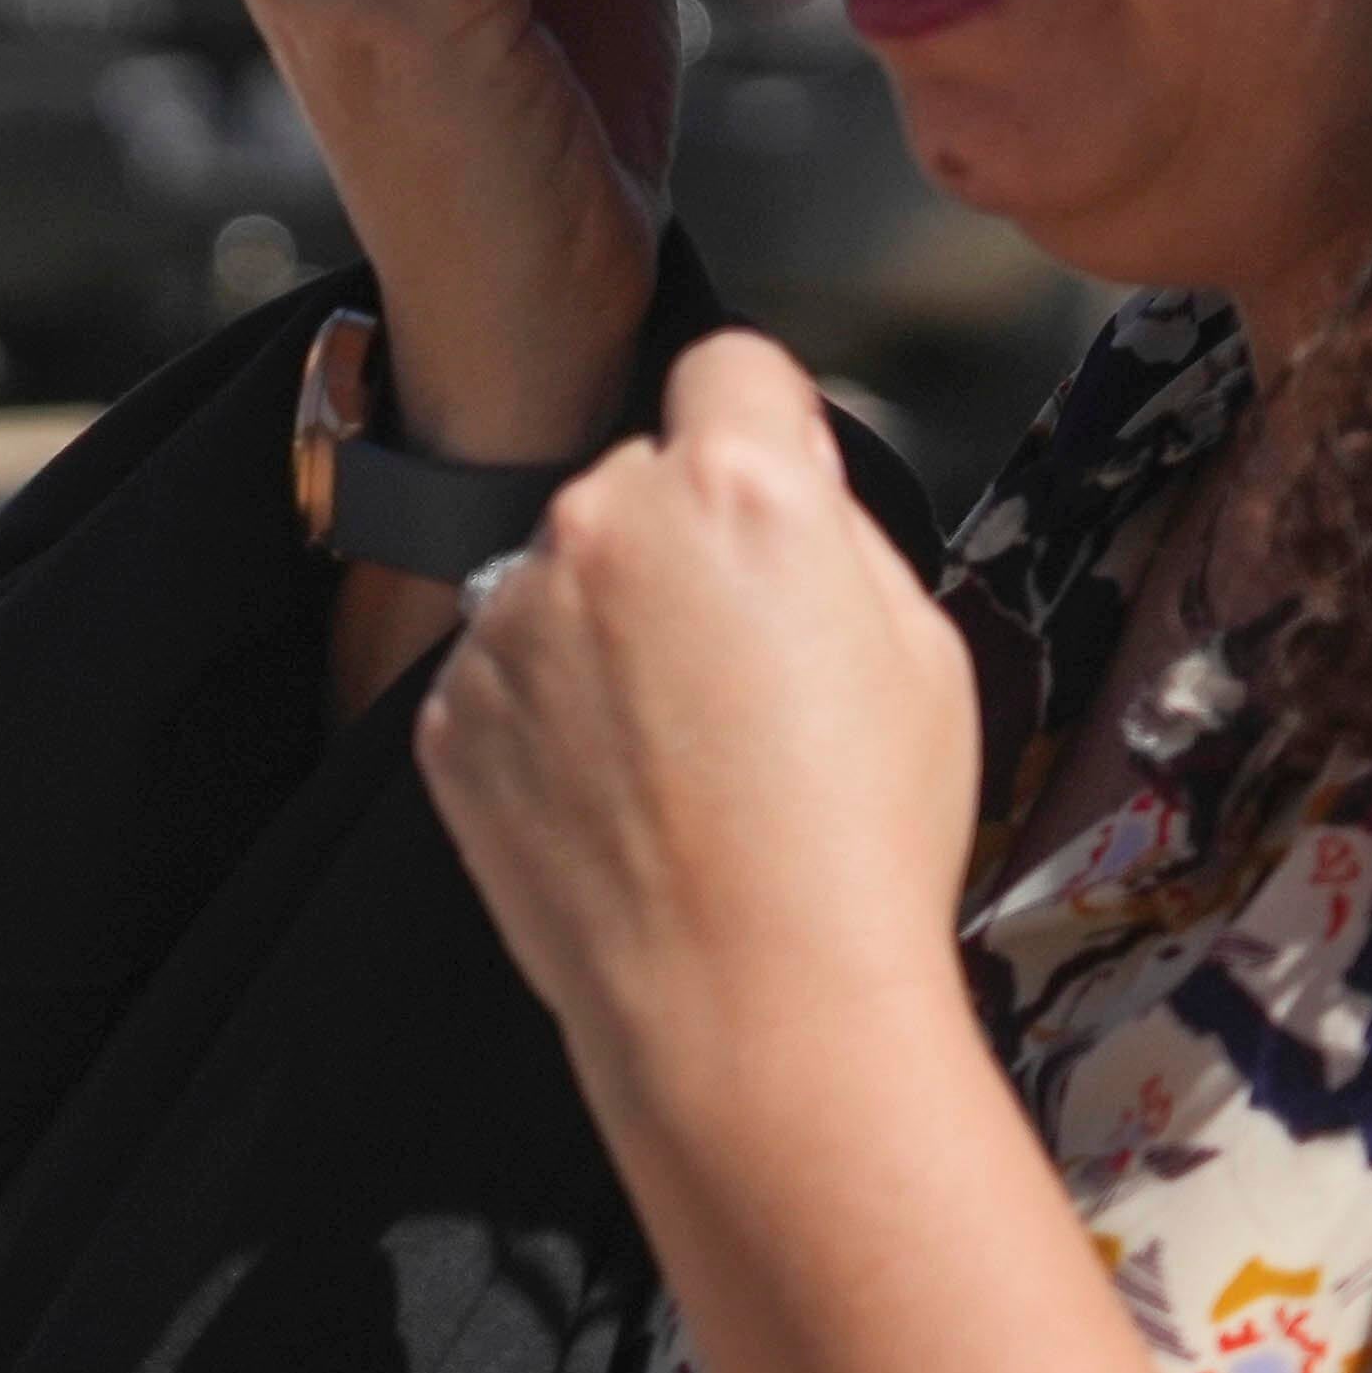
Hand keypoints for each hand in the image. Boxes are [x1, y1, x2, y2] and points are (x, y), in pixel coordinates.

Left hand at [417, 332, 978, 1129]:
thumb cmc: (858, 844)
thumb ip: (834, 532)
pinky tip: (620, 802)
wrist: (751, 1007)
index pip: (729, 366)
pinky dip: (548, 719)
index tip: (769, 484)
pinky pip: (504, 674)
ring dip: (605, 631)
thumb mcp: (921, 648)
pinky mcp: (449, 712)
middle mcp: (603, 525)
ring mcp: (509, 620)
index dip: (759, 425)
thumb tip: (785, 487)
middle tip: (744, 670)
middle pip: (640, 481)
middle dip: (683, 544)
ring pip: (564, 580)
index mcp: (737, 488)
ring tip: (682, 761)